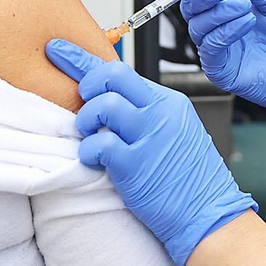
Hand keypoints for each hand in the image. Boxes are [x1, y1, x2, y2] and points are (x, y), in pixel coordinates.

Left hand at [45, 39, 255, 265]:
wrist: (208, 215)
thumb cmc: (189, 179)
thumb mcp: (176, 133)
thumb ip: (147, 113)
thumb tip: (108, 100)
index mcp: (168, 102)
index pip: (121, 70)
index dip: (82, 59)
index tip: (57, 51)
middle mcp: (160, 113)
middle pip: (112, 75)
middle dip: (87, 85)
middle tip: (84, 105)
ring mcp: (149, 137)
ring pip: (103, 105)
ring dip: (85, 120)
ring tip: (89, 136)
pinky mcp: (136, 165)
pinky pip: (99, 144)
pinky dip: (89, 151)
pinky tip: (95, 160)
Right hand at [173, 0, 265, 121]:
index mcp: (230, 3)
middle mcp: (219, 24)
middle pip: (192, 5)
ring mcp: (218, 46)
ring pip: (198, 24)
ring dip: (220, 11)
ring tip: (245, 6)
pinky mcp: (220, 67)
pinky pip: (210, 46)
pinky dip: (225, 31)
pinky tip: (245, 23)